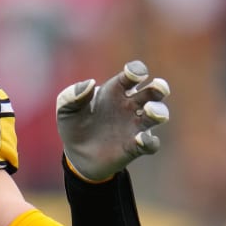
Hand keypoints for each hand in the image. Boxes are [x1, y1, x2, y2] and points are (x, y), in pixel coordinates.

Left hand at [55, 60, 169, 181]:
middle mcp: (130, 106)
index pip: (132, 75)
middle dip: (159, 87)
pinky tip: (140, 140)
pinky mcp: (135, 147)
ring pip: (158, 114)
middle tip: (157, 87)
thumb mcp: (66, 109)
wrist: (76, 155)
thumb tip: (90, 84)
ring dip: (159, 111)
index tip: (134, 74)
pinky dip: (149, 141)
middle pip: (154, 91)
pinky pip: (151, 144)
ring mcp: (136, 126)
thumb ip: (72, 95)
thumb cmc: (74, 125)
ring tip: (150, 111)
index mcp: (115, 91)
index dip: (136, 71)